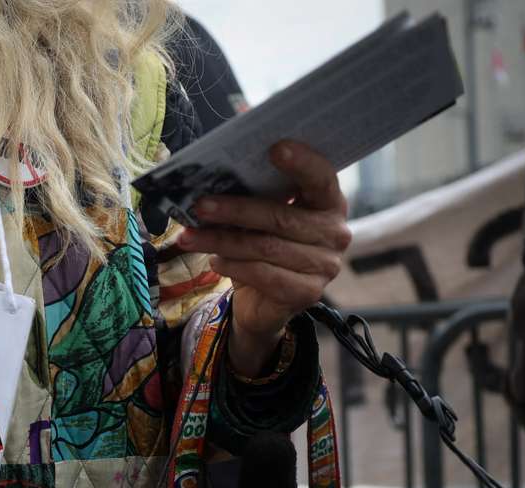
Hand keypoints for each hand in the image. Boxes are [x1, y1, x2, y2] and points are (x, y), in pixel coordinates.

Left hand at [176, 140, 350, 374]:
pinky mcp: (307, 292)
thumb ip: (253, 196)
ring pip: (265, 247)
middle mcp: (335, 233)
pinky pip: (264, 275)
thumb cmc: (263, 246)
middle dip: (234, 210)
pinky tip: (214, 261)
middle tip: (199, 206)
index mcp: (328, 203)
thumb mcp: (260, 218)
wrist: (264, 303)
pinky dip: (234, 266)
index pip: (321, 178)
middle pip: (280, 217)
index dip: (302, 163)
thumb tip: (211, 176)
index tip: (275, 148)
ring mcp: (325, 265)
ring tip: (189, 237)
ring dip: (221, 241)